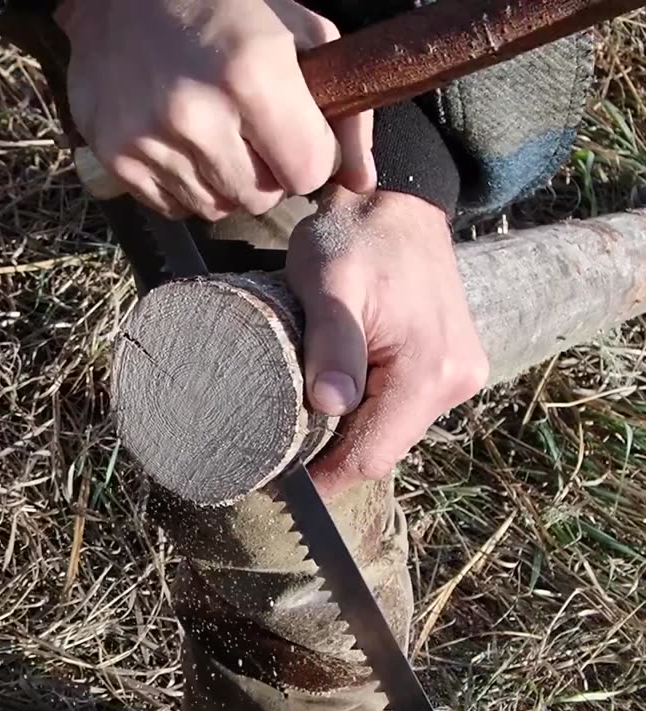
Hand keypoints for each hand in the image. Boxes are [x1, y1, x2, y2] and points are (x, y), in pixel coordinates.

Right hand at [54, 0, 374, 220]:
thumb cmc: (218, 3)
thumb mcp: (297, 32)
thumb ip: (343, 111)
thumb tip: (362, 182)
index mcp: (251, 73)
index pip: (307, 172)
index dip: (309, 155)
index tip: (296, 132)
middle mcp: (197, 113)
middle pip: (260, 198)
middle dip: (267, 172)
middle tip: (252, 131)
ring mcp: (149, 138)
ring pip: (215, 207)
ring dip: (224, 180)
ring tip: (213, 132)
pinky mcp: (115, 156)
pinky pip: (171, 205)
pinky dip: (183, 183)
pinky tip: (180, 141)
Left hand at [286, 187, 488, 496]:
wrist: (395, 200)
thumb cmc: (354, 236)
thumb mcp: (329, 283)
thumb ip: (332, 342)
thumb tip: (328, 405)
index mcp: (430, 369)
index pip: (372, 455)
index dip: (325, 479)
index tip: (277, 488)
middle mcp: (456, 381)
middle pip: (381, 448)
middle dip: (331, 458)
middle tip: (274, 456)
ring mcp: (457, 373)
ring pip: (390, 430)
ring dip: (347, 433)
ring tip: (295, 426)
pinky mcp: (448, 365)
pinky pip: (399, 407)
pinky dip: (365, 412)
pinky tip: (330, 400)